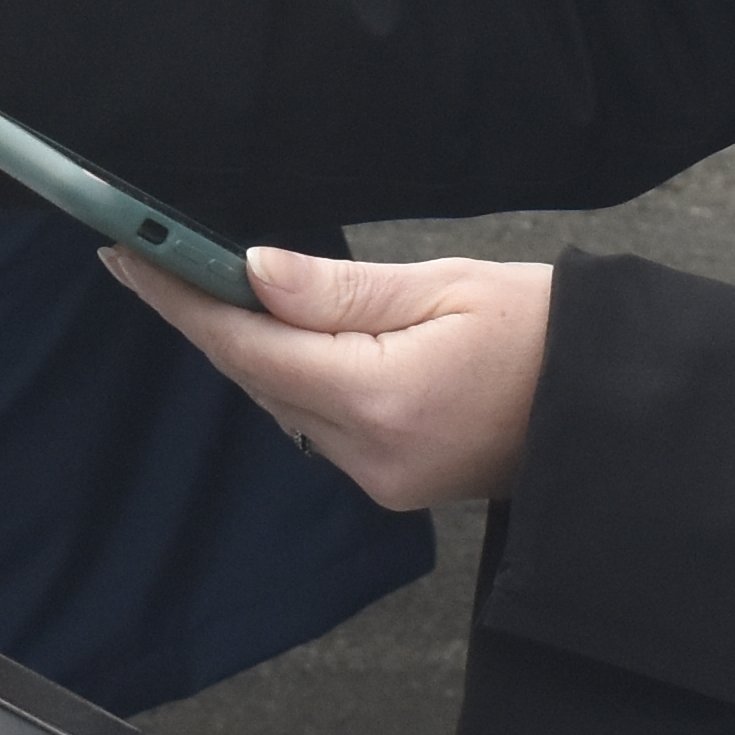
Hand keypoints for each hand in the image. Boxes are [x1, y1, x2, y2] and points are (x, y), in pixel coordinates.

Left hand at [103, 246, 549, 510]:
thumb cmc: (549, 334)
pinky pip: (313, 421)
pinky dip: (285, 373)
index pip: (250, 344)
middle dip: (200, 313)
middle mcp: (370, 456)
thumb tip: (251, 271)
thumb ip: (342, 289)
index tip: (125, 252)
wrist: (609, 413)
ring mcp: (380, 480)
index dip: (180, 297)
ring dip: (242, 344)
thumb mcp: (448, 285)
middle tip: (143, 251)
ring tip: (194, 278)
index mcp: (384, 399)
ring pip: (279, 400)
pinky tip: (272, 330)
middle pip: (255, 375)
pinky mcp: (391, 484)